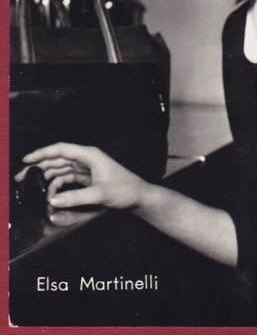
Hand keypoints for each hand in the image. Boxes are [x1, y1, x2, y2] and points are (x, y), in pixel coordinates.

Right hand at [15, 142, 147, 211]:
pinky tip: (51, 194)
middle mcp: (87, 159)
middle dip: (40, 166)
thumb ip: (76, 197)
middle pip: (59, 158)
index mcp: (90, 155)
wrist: (139, 196)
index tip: (26, 160)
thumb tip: (53, 200)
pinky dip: (58, 185)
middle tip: (22, 176)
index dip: (42, 153)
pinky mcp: (88, 178)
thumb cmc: (125, 190)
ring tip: (33, 187)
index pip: (61, 149)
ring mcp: (87, 168)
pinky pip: (68, 178)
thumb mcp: (99, 194)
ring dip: (47, 177)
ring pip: (62, 169)